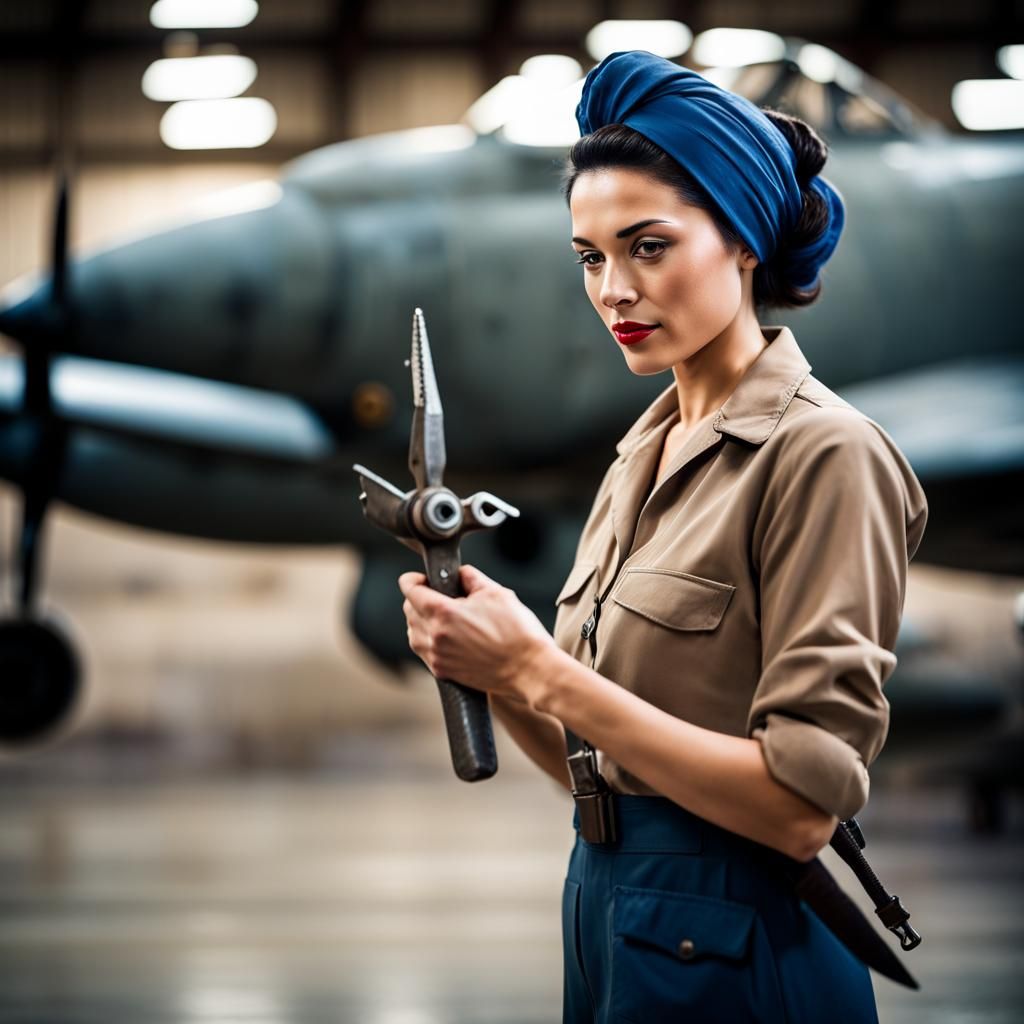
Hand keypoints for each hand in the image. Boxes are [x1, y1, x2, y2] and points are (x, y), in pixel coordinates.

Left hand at [398, 564, 554, 703]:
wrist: (529, 668)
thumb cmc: (517, 632)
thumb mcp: (496, 592)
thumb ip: (471, 577)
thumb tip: (460, 574)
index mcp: (444, 613)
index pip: (410, 590)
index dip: (413, 579)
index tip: (422, 579)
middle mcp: (435, 636)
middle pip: (408, 611)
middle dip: (418, 600)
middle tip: (439, 596)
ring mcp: (437, 657)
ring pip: (413, 634)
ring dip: (422, 622)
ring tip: (445, 618)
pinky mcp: (443, 672)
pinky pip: (424, 652)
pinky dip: (429, 641)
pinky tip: (449, 637)